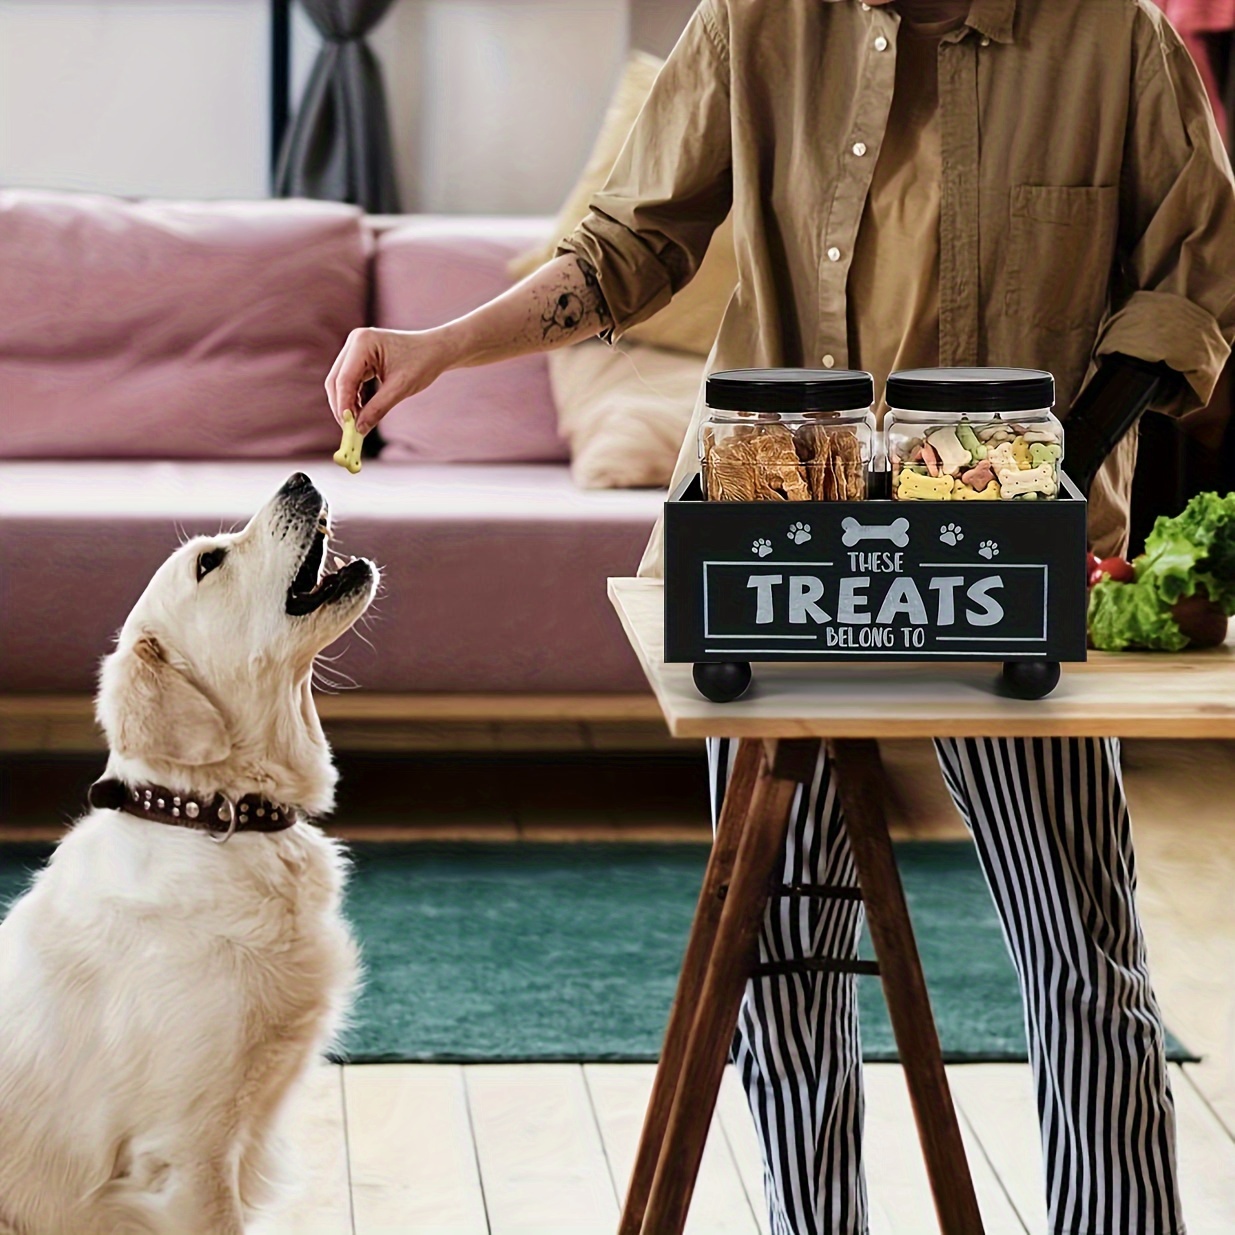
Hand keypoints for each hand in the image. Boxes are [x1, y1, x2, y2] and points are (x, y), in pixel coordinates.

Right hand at [324, 328, 456, 434]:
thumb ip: (378, 409)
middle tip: (349, 430)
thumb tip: (359, 430)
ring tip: (357, 425)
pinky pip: (350, 381)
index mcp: (363, 342)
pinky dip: (354, 398)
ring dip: (347, 404)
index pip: (344, 379)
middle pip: (337, 380)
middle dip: (342, 406)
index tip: (347, 428)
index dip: (343, 405)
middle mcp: (355, 342)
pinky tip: (361, 414)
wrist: (436, 350)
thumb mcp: (400, 388)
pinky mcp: (360, 357)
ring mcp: (355, 348)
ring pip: (341, 382)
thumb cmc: (422, 363)